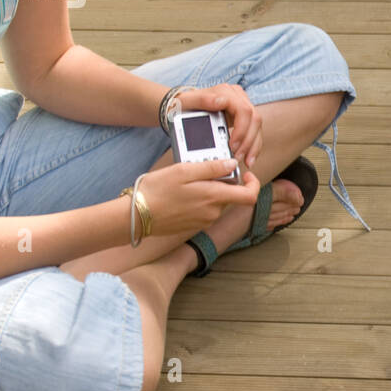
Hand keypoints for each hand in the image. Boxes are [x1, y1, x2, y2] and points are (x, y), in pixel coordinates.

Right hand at [134, 159, 260, 236]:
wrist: (136, 216)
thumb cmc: (157, 191)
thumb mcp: (183, 171)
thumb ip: (211, 168)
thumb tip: (233, 164)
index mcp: (214, 198)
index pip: (249, 196)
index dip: (253, 184)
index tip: (246, 173)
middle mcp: (213, 213)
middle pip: (231, 195)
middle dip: (222, 181)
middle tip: (202, 169)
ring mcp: (204, 221)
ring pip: (217, 201)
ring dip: (209, 190)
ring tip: (187, 180)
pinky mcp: (194, 225)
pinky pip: (205, 209)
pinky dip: (200, 199)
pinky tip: (182, 193)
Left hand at [170, 83, 260, 167]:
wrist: (183, 106)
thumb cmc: (183, 104)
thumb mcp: (187, 102)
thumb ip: (202, 99)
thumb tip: (222, 101)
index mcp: (226, 92)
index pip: (244, 110)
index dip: (241, 130)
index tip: (231, 146)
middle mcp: (238, 97)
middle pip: (254, 120)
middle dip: (247, 142)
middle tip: (237, 156)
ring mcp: (243, 106)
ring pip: (257, 127)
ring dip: (253, 146)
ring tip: (246, 161)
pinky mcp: (244, 117)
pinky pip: (254, 132)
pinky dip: (252, 146)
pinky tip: (248, 158)